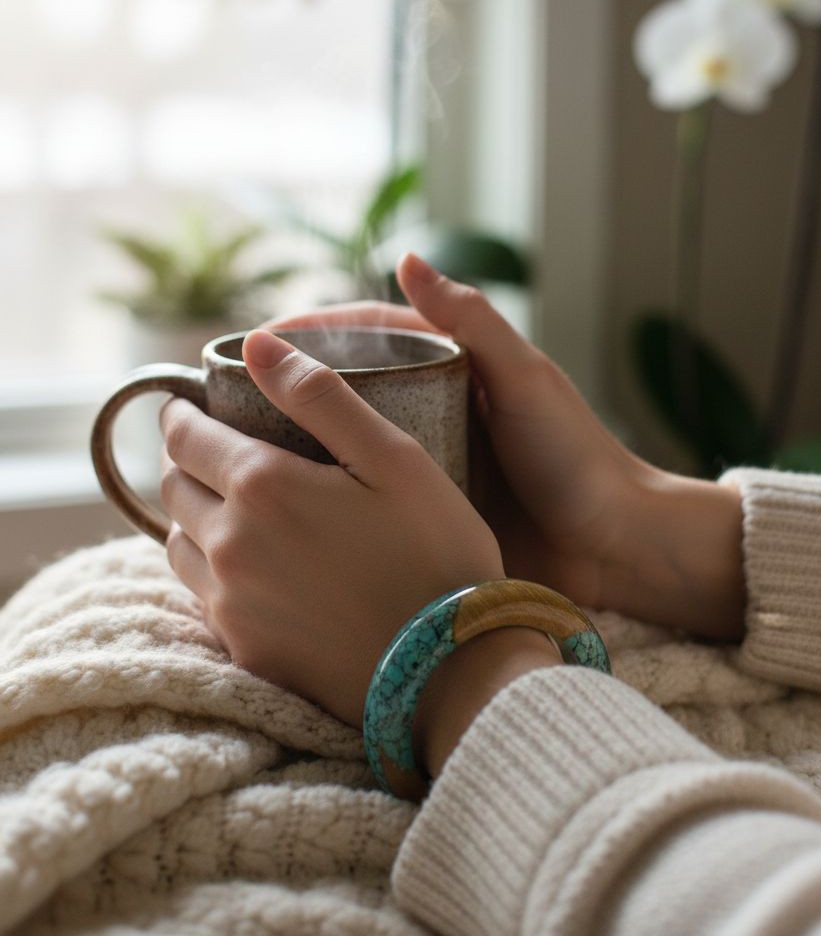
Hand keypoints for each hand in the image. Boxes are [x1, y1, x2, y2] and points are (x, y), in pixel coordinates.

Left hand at [161, 329, 504, 730]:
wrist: (452, 672)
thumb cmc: (436, 552)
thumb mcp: (393, 456)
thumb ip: (320, 394)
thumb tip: (256, 343)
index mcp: (261, 485)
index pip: (186, 436)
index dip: (183, 414)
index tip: (191, 405)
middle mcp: (230, 544)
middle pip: (174, 488)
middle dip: (187, 461)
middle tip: (215, 450)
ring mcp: (232, 604)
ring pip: (179, 545)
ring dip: (194, 516)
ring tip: (230, 506)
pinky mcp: (245, 651)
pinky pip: (203, 597)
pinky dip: (212, 570)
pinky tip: (254, 566)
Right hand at [269, 253, 745, 640]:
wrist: (614, 547)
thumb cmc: (575, 454)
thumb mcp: (524, 379)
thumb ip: (472, 321)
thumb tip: (407, 257)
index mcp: (454, 366)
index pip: (367, 333)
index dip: (310, 332)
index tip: (254, 341)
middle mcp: (430, 409)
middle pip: (345, 385)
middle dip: (287, 386)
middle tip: (225, 398)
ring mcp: (423, 462)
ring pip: (345, 442)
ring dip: (295, 441)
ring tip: (234, 449)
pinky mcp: (422, 511)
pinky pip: (363, 494)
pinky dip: (323, 492)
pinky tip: (278, 501)